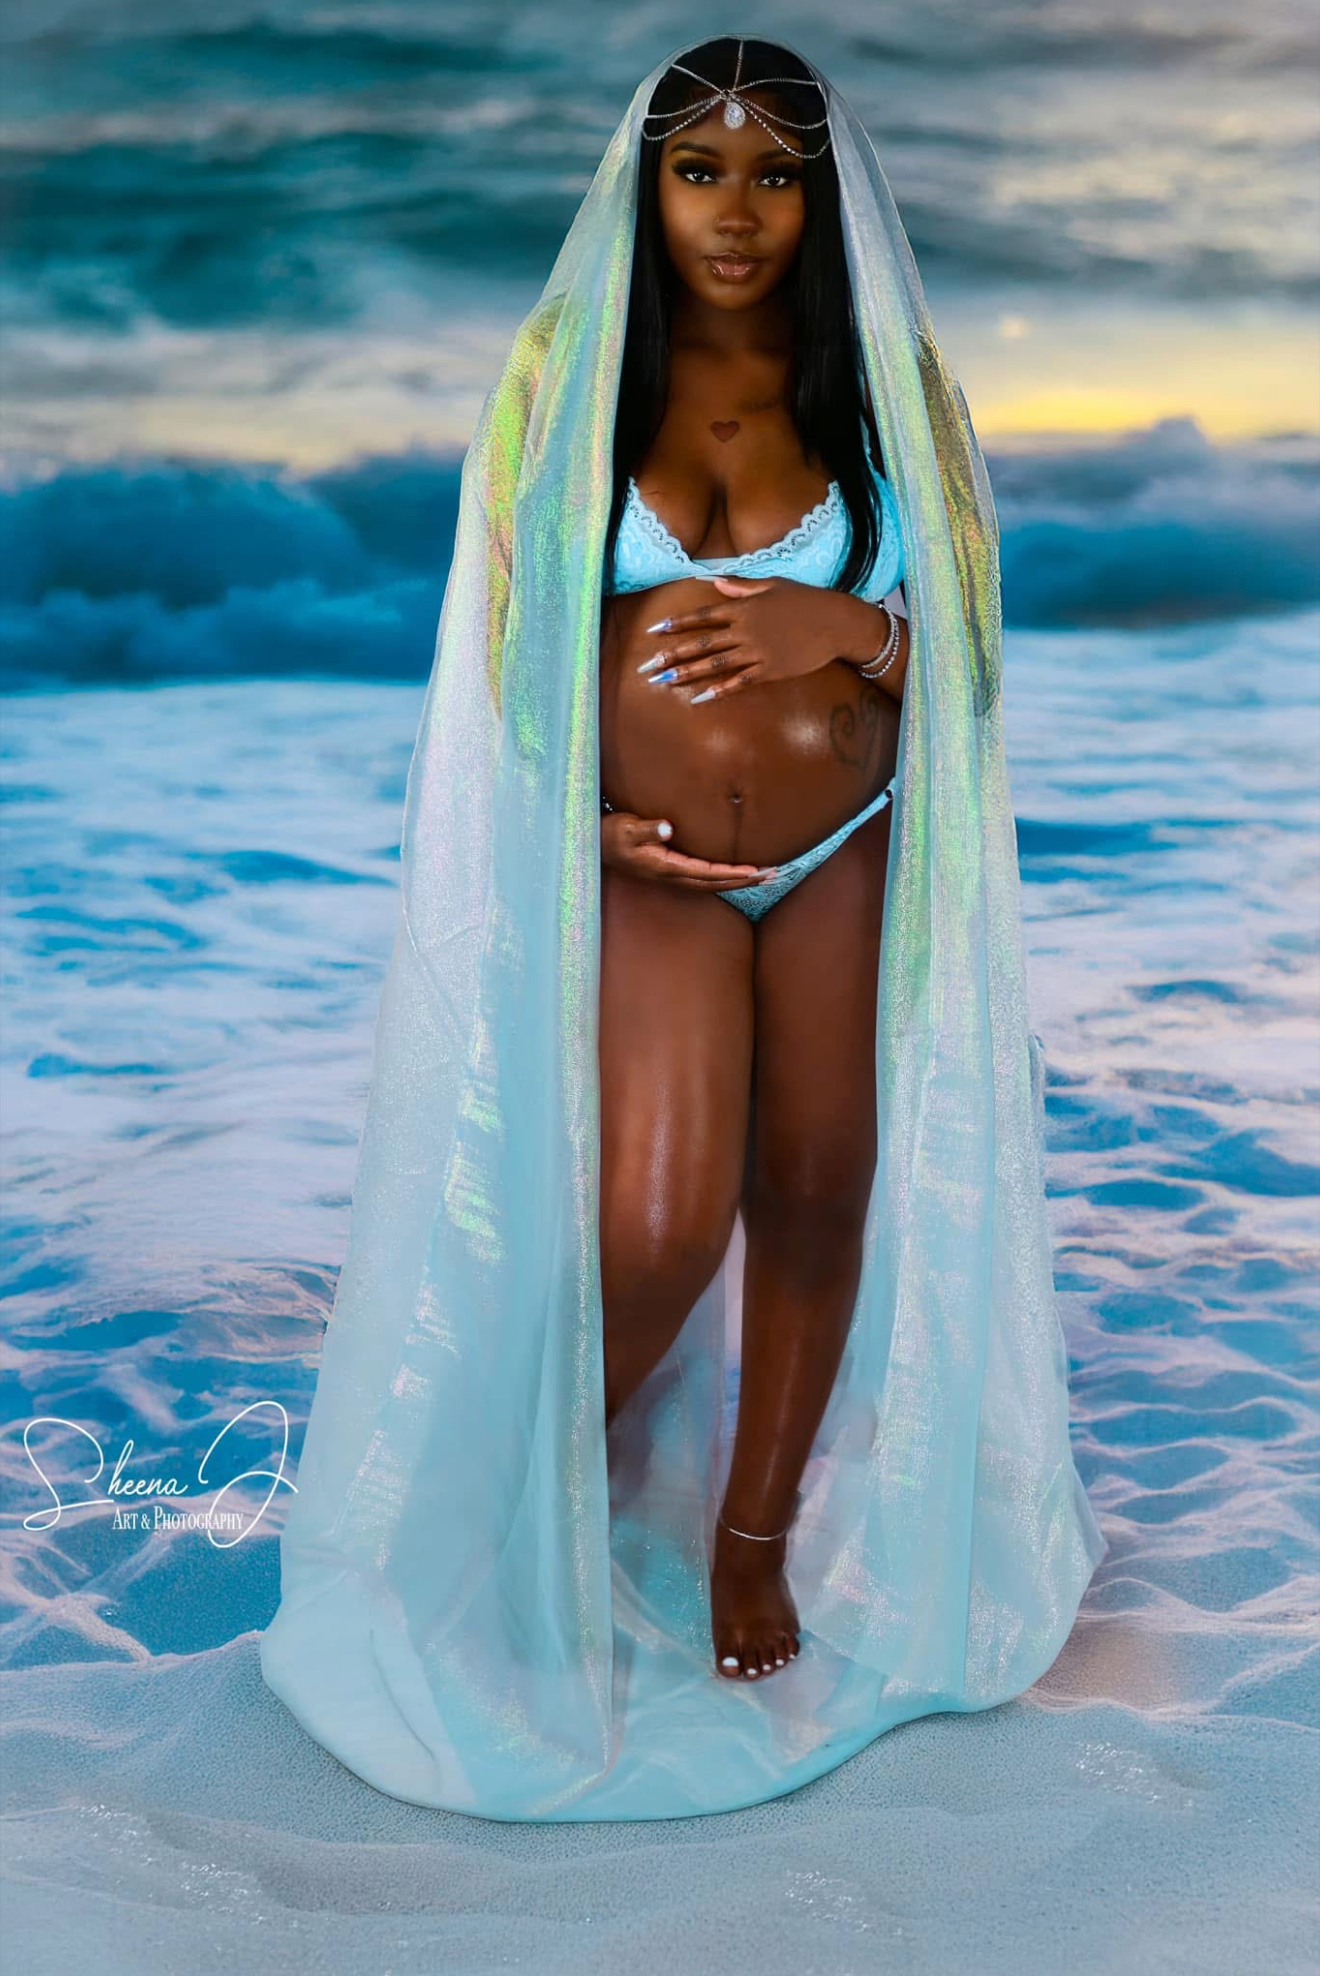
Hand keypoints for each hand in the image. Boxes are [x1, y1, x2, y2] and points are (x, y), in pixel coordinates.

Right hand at [601, 809, 779, 893]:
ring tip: (765, 877)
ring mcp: (672, 876)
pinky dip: (726, 878)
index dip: (733, 873)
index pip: (708, 873)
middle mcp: (673, 876)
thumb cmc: (610, 834)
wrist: (594, 846)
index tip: (757, 870)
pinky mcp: (671, 872)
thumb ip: (647, 828)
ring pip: (714, 883)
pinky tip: (737, 875)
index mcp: (666, 867)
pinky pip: (706, 879)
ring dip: (740, 881)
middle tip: (776, 875)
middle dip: (747, 880)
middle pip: (717, 883)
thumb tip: (667, 827)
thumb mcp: (626, 827)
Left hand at [637, 575, 886, 703]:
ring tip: (665, 683)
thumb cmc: (805, 600)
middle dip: (671, 655)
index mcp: (743, 607)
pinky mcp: (770, 670)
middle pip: (701, 644)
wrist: (836, 622)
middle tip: (647, 666)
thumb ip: (739, 585)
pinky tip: (700, 698)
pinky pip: (739, 682)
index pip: (702, 617)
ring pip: (715, 665)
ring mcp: (757, 652)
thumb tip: (710, 581)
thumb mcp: (771, 584)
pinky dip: (719, 690)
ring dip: (688, 674)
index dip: (677, 625)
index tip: (654, 632)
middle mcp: (745, 630)